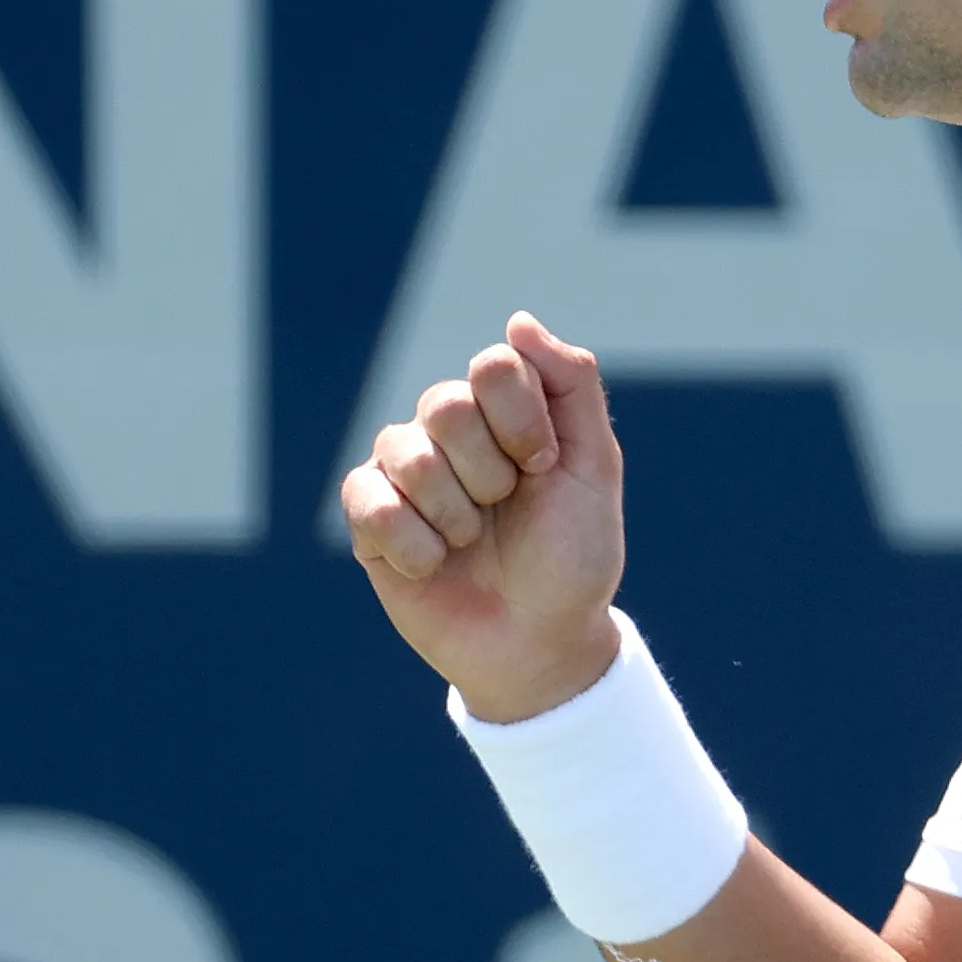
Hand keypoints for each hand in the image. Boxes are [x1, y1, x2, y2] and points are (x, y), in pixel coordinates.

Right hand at [341, 312, 627, 720]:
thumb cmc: (571, 556)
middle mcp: (447, 431)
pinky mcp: (368, 519)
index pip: (493, 367)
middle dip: (491, 473)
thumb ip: (571, 385)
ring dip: (456, 515)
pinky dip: (414, 544)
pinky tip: (435, 565)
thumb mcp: (594, 468)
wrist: (539, 642)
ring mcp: (402, 472)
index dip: (523, 424)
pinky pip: (368, 501)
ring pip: (409, 455)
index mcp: (502, 409)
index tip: (546, 469)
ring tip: (472, 541)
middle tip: (507, 509)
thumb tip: (517, 319)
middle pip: (447, 406)